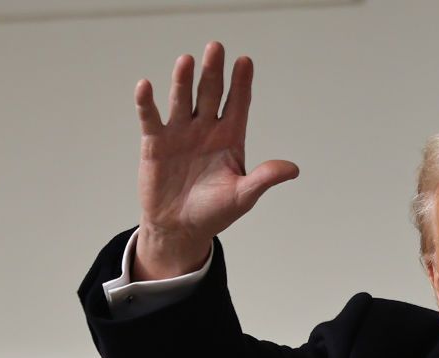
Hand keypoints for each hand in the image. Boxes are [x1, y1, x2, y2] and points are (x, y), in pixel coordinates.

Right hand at [133, 41, 298, 279]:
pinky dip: (146, 103)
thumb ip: (264, 178)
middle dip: (214, 72)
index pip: (238, 104)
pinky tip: (145, 86)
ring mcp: (180, 133)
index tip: (245, 62)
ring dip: (184, 81)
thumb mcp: (243, 196)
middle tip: (216, 48)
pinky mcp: (156, 143)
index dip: (241, 83)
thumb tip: (293, 169)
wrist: (179, 229)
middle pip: (211, 93)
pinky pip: (151, 118)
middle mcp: (205, 129)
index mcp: (229, 138)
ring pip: (182, 100)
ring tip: (187, 61)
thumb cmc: (214, 212)